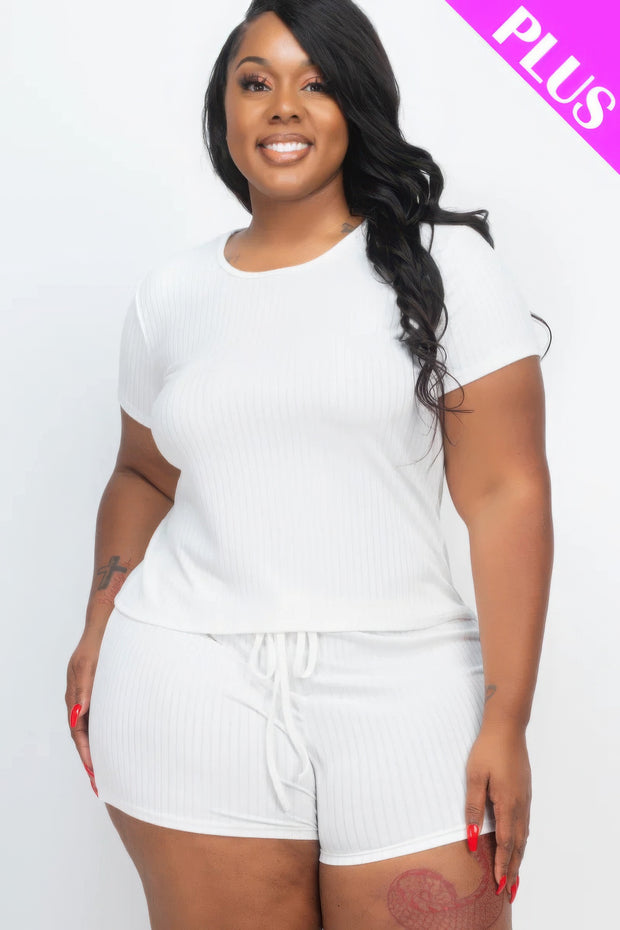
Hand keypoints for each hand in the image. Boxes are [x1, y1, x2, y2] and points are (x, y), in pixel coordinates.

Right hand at [65, 626, 104, 794]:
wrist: (109, 618)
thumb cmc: (100, 638)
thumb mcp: (90, 661)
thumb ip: (85, 686)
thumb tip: (80, 713)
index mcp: (76, 693)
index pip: (78, 731)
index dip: (86, 752)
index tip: (95, 771)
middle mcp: (82, 696)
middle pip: (84, 733)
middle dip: (92, 757)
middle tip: (101, 780)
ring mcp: (92, 693)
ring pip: (93, 726)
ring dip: (99, 746)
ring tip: (111, 768)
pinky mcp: (103, 688)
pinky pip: (102, 715)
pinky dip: (106, 731)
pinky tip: (118, 740)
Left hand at [465, 720, 530, 900]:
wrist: (507, 727)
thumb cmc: (488, 750)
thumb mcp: (475, 777)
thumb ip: (473, 808)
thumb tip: (473, 838)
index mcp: (507, 804)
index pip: (506, 843)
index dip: (503, 865)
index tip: (499, 884)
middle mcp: (520, 805)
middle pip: (519, 845)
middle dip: (514, 868)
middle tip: (509, 890)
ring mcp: (525, 798)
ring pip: (524, 835)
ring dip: (519, 856)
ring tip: (514, 875)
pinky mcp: (525, 791)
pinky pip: (525, 823)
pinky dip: (522, 840)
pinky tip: (518, 844)